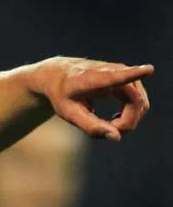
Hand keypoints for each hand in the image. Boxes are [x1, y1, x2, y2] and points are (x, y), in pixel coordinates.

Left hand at [34, 57, 152, 140]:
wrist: (57, 74)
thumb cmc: (62, 94)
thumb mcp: (68, 114)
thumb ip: (90, 126)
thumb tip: (116, 137)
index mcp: (91, 79)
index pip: (115, 77)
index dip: (133, 74)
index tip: (148, 69)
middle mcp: (111, 70)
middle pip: (135, 101)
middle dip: (128, 122)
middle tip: (109, 132)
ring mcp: (122, 72)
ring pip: (140, 102)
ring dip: (129, 119)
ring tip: (108, 125)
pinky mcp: (126, 77)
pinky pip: (138, 101)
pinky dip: (130, 114)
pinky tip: (114, 119)